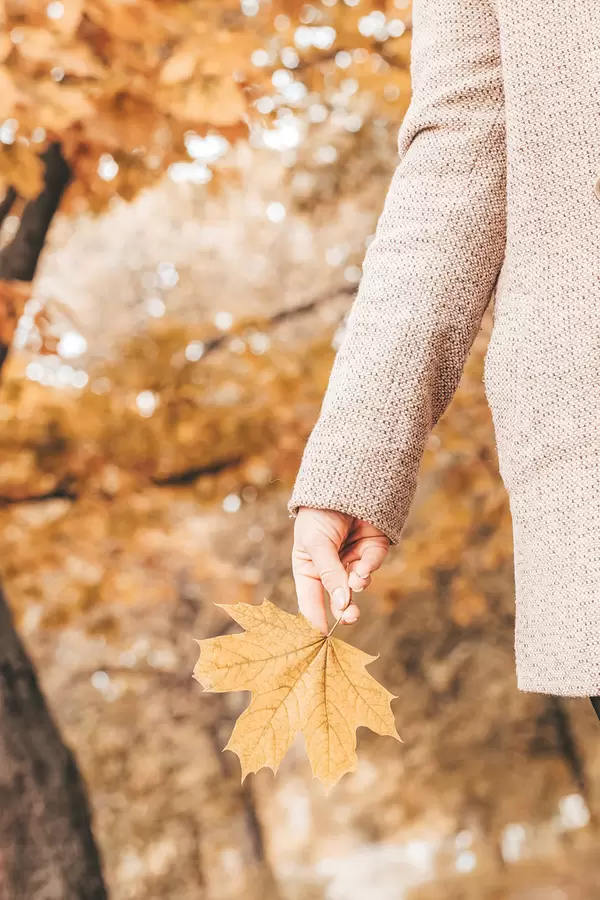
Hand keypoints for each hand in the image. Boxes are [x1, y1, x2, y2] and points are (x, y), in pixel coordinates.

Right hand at [291, 506, 389, 633]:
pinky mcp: (371, 550)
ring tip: (356, 580)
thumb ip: (329, 574)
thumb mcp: (317, 544)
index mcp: (308, 568)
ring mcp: (351, 560)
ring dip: (357, 585)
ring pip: (356, 584)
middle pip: (337, 598)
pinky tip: (363, 568)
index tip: (320, 639)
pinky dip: (368, 569)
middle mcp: (330, 568)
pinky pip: (371, 566)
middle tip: (350, 618)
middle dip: (344, 610)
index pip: (310, 600)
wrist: (345, 481)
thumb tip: (341, 604)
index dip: (315, 619)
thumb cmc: (319, 513)